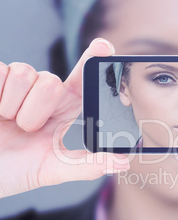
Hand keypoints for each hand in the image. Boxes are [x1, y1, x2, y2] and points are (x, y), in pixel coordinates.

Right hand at [0, 38, 129, 198]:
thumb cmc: (17, 170)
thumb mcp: (53, 171)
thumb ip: (87, 166)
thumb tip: (123, 162)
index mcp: (66, 110)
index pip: (84, 79)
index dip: (94, 59)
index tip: (103, 47)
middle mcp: (45, 93)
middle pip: (51, 80)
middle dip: (37, 111)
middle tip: (26, 130)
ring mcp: (18, 85)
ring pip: (25, 73)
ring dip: (13, 107)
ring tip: (7, 123)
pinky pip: (0, 72)